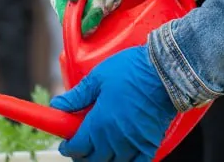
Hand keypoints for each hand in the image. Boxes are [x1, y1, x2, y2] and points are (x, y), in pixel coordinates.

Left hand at [51, 46, 175, 161]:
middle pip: (93, 160)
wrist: (166, 71)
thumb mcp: (98, 77)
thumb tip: (57, 105)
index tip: (66, 142)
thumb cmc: (132, 70)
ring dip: (103, 160)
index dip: (68, 147)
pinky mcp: (149, 144)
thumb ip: (77, 95)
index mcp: (98, 123)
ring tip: (100, 151)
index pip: (77, 147)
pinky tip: (122, 157)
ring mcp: (133, 144)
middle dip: (83, 156)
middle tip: (81, 147)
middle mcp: (114, 139)